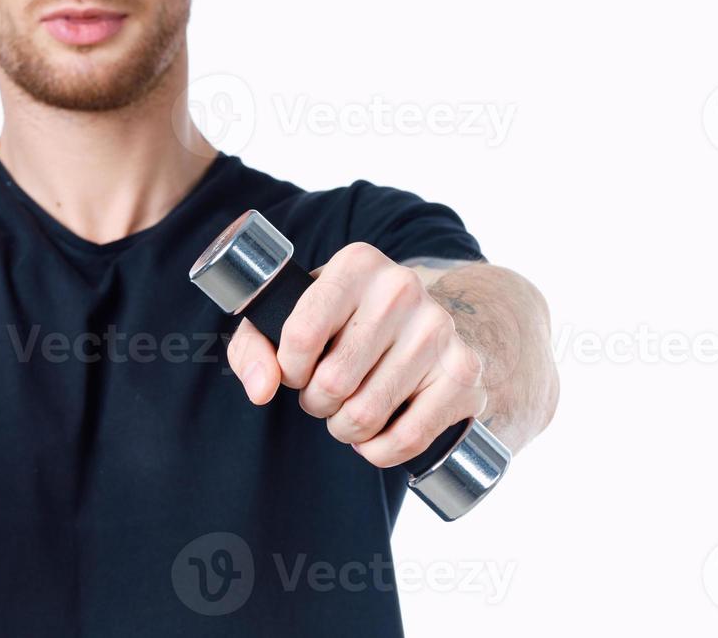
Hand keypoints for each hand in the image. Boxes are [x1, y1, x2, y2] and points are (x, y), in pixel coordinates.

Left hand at [225, 242, 485, 467]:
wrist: (426, 322)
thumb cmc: (343, 323)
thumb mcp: (288, 317)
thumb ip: (253, 347)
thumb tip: (261, 389)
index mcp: (356, 265)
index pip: (301, 335)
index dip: (287, 369)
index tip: (294, 371)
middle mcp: (402, 289)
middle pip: (332, 381)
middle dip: (316, 402)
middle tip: (323, 395)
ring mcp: (439, 331)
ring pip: (366, 414)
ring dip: (344, 428)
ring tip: (347, 411)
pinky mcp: (464, 374)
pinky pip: (408, 438)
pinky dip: (380, 452)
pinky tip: (374, 437)